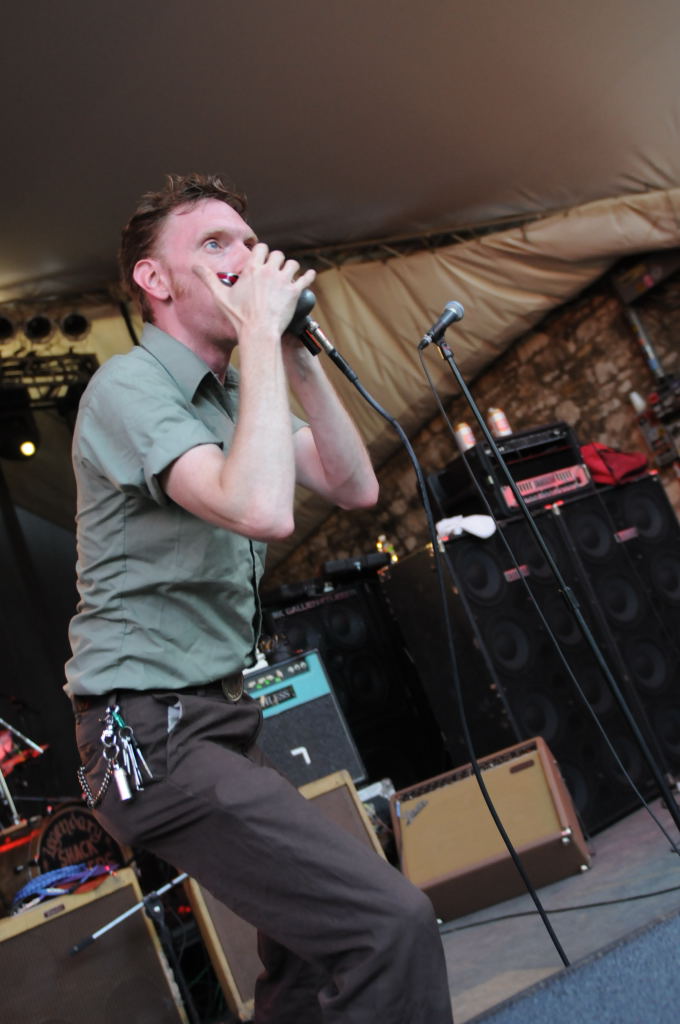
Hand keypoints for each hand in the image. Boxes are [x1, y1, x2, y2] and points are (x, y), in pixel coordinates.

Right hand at [193, 245, 315, 340]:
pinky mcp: (294, 292)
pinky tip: (308, 275)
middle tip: (276, 268)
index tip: (263, 258)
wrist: (258, 332)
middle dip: (276, 260)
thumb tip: (194, 266)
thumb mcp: (220, 296)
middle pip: (277, 254)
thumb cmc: (239, 317)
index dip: (263, 252)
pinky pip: (306, 278)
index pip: (261, 248)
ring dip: (291, 267)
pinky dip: (308, 276)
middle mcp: (269, 270)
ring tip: (289, 274)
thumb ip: (208, 278)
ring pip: (292, 263)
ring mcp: (283, 280)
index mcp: (252, 268)